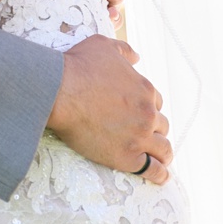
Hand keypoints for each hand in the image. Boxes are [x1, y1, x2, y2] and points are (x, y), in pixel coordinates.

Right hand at [45, 34, 170, 185]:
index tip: (139, 115)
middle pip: (161, 125)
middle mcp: (148, 113)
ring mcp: (139, 136)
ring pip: (163, 148)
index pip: (156, 103)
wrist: (60, 92)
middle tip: (146, 137)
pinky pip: (152, 170)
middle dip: (155, 130)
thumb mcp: (103, 46)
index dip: (147, 109)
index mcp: (145, 89)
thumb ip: (124, 51)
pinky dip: (159, 174)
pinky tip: (161, 177)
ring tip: (161, 160)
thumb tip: (137, 56)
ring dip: (163, 153)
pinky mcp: (127, 157)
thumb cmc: (78, 67)